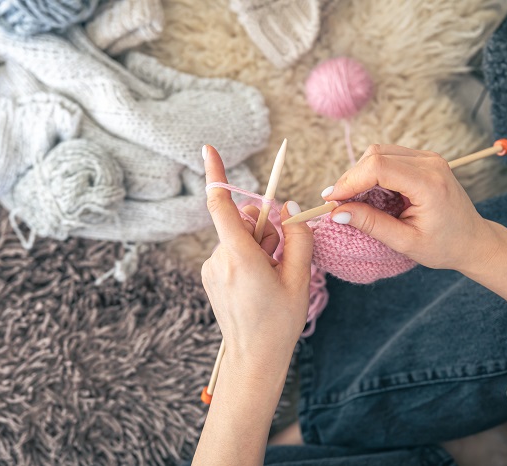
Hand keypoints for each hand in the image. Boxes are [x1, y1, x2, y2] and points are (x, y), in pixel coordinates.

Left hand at [201, 145, 312, 370]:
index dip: (215, 174)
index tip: (207, 148)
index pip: (221, 206)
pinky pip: (231, 251)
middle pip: (241, 220)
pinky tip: (259, 281)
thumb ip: (297, 237)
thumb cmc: (279, 321)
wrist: (253, 358)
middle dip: (264, 226)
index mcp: (239, 256)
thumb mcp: (300, 277)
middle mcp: (218, 258)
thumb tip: (288, 209)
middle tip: (282, 255)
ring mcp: (211, 268)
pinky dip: (248, 256)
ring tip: (272, 275)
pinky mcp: (210, 275)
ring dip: (258, 245)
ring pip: (238, 236)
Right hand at [322, 144, 497, 272]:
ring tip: (351, 200)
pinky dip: (372, 172)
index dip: (350, 181)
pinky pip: (388, 156)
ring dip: (360, 174)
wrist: (473, 241)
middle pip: (376, 155)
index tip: (332, 201)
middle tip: (336, 204)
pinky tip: (367, 193)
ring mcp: (428, 158)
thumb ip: (371, 224)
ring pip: (379, 152)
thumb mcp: (405, 242)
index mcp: (429, 184)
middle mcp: (430, 164)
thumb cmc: (444, 246)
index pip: (379, 167)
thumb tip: (337, 212)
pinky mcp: (424, 159)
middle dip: (351, 178)